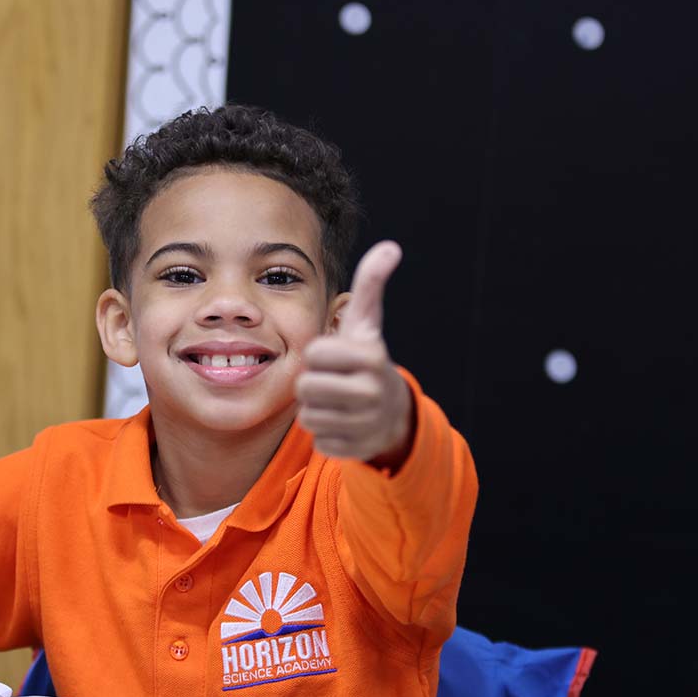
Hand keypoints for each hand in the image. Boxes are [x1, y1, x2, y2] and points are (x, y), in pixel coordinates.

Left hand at [296, 240, 413, 464]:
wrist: (392, 414)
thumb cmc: (365, 361)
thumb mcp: (366, 324)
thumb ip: (370, 285)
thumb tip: (390, 247)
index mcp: (370, 357)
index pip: (313, 354)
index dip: (318, 355)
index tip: (336, 358)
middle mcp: (371, 392)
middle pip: (305, 387)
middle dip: (312, 384)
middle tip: (331, 382)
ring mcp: (364, 424)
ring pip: (308, 416)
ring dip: (316, 409)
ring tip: (338, 402)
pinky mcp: (353, 449)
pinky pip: (318, 440)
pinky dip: (326, 433)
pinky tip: (343, 424)